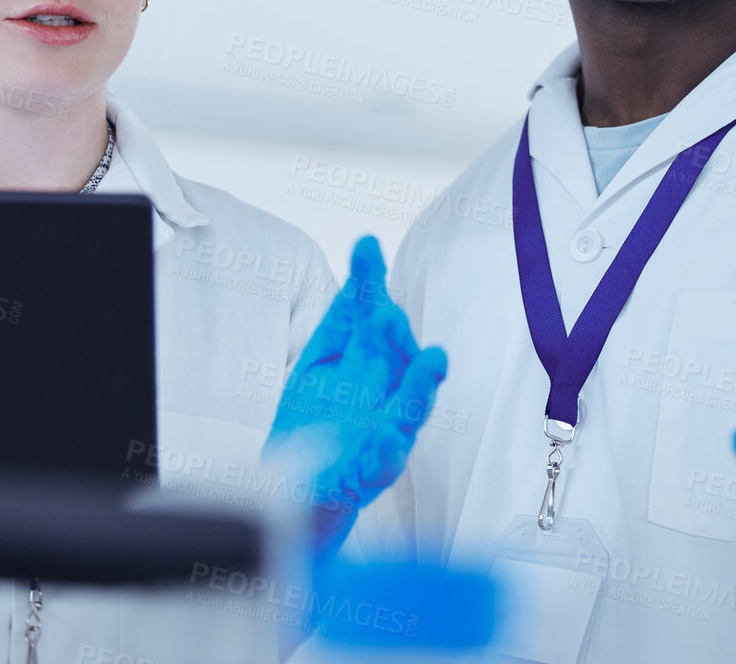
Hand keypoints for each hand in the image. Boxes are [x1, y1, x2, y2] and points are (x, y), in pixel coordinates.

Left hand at [263, 236, 446, 561]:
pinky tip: (390, 438)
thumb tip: (367, 250)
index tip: (365, 248)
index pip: (372, 315)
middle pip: (395, 358)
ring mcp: (382, 432)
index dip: (370, 284)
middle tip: (385, 312)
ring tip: (432, 362)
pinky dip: (389, 453)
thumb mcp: (325, 358)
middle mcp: (384, 392)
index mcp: (371, 361)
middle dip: (394, 335)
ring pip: (408, 408)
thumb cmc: (319, 419)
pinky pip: (385, 464)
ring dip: (419, 386)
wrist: (303, 488)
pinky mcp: (371, 474)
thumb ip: (346, 314)